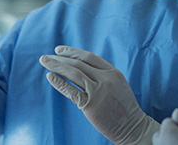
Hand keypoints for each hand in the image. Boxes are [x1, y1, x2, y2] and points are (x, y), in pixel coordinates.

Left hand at [40, 46, 158, 143]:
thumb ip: (103, 75)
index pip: (88, 57)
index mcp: (112, 72)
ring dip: (56, 66)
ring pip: (73, 73)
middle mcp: (105, 79)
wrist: (133, 128)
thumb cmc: (124, 108)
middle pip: (78, 64)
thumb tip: (81, 67)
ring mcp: (98, 91)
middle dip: (60, 58)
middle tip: (45, 57)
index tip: (59, 50)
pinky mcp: (91, 105)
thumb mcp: (117, 85)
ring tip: (44, 62)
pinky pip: (72, 91)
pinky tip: (50, 77)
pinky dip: (59, 82)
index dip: (72, 52)